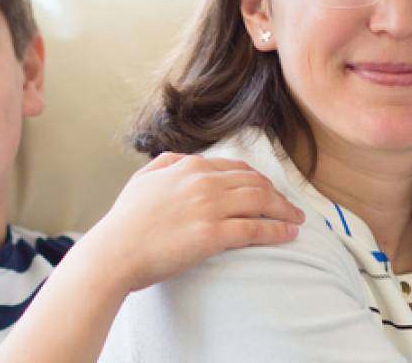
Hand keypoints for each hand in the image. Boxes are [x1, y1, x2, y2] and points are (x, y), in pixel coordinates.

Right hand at [83, 152, 304, 292]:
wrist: (113, 252)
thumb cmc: (125, 222)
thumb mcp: (143, 179)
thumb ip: (166, 163)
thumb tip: (184, 158)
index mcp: (190, 166)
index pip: (237, 169)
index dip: (258, 180)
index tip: (269, 192)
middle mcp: (203, 181)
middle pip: (255, 182)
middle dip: (278, 194)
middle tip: (291, 207)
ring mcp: (209, 207)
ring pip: (260, 201)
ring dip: (284, 210)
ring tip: (297, 220)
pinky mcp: (212, 234)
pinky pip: (254, 229)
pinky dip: (277, 230)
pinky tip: (289, 234)